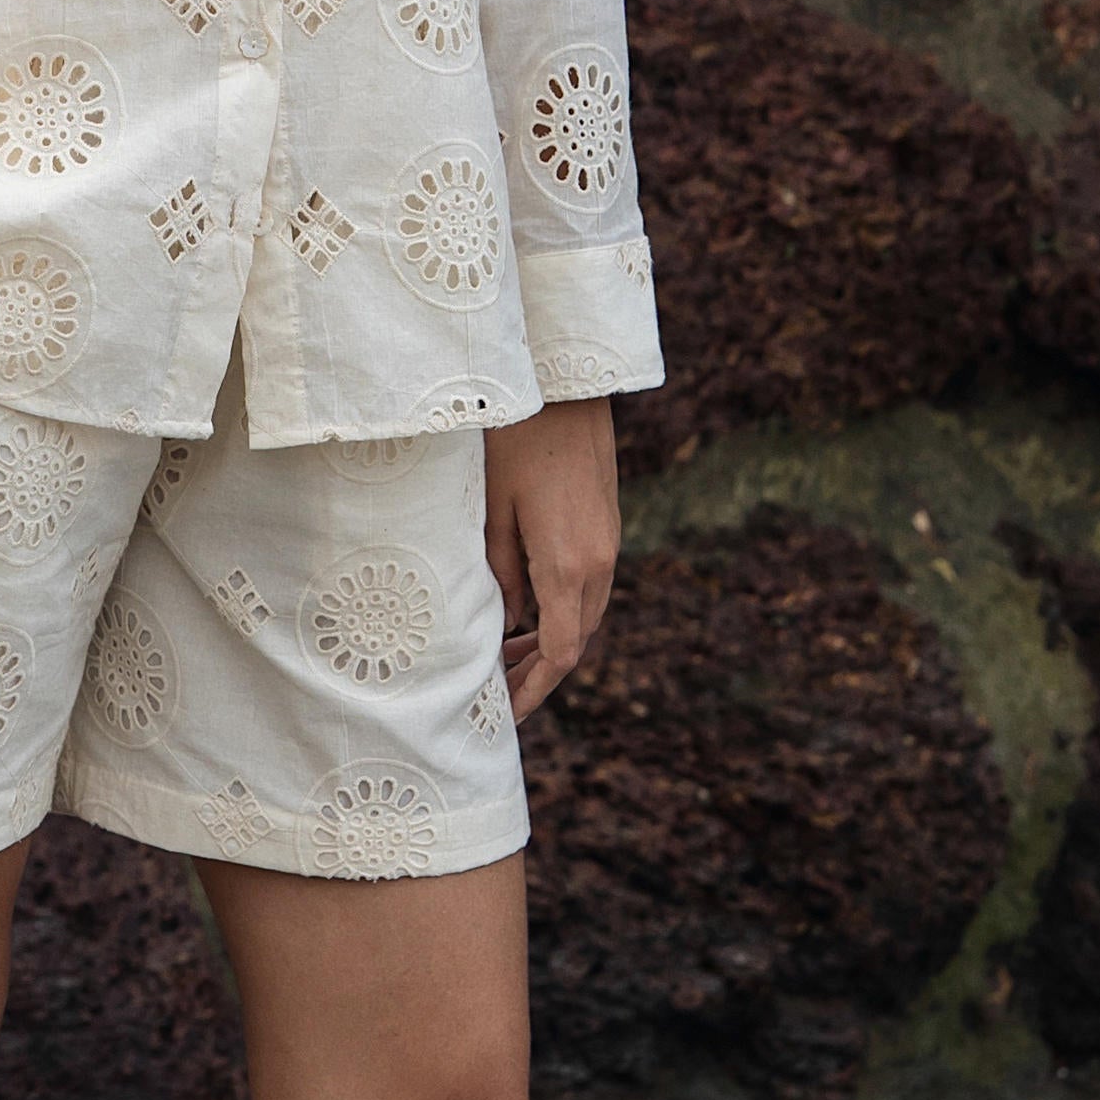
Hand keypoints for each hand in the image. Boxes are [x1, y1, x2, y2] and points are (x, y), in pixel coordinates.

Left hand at [483, 399, 617, 724]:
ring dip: (551, 639)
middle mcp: (599, 562)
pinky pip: (588, 585)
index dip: (534, 690)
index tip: (507, 714)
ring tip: (505, 652)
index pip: (561, 653)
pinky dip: (560, 609)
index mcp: (568, 566)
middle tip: (495, 688)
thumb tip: (505, 625)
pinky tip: (526, 607)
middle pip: (577, 639)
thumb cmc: (514, 443)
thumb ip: (498, 577)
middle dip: (539, 671)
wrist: (565, 385)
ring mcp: (608, 543)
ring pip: (585, 613)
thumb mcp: (491, 514)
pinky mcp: (606, 525)